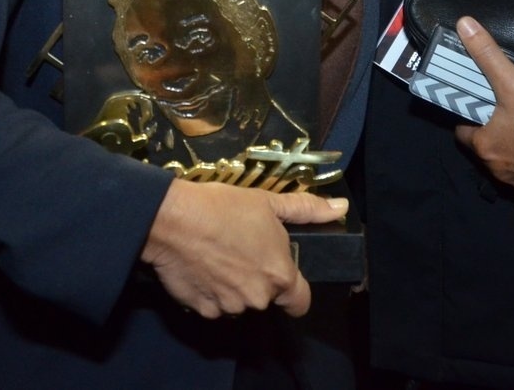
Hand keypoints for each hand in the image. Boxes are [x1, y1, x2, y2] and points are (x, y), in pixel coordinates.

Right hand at [140, 179, 347, 318]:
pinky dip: (208, 291)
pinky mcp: (201, 310)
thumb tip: (340, 208)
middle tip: (239, 251)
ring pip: (237, 302)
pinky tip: (199, 268)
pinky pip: (211, 305)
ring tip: (216, 256)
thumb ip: (307, 210)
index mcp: (280, 276)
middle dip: (256, 279)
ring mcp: (228, 307)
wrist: (173, 219)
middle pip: (265, 297)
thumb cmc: (223, 208)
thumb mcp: (268, 203)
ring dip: (231, 286)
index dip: (295, 293)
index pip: (300, 302)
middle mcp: (258, 298)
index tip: (283, 280)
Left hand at [452, 16, 513, 191]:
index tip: (477, 106)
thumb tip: (463, 23)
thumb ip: (487, 54)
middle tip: (505, 113)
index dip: (468, 119)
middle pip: (485, 147)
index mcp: (483, 146)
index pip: (464, 133)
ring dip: (512, 148)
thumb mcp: (510, 82)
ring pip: (506, 161)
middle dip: (492, 133)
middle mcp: (496, 168)